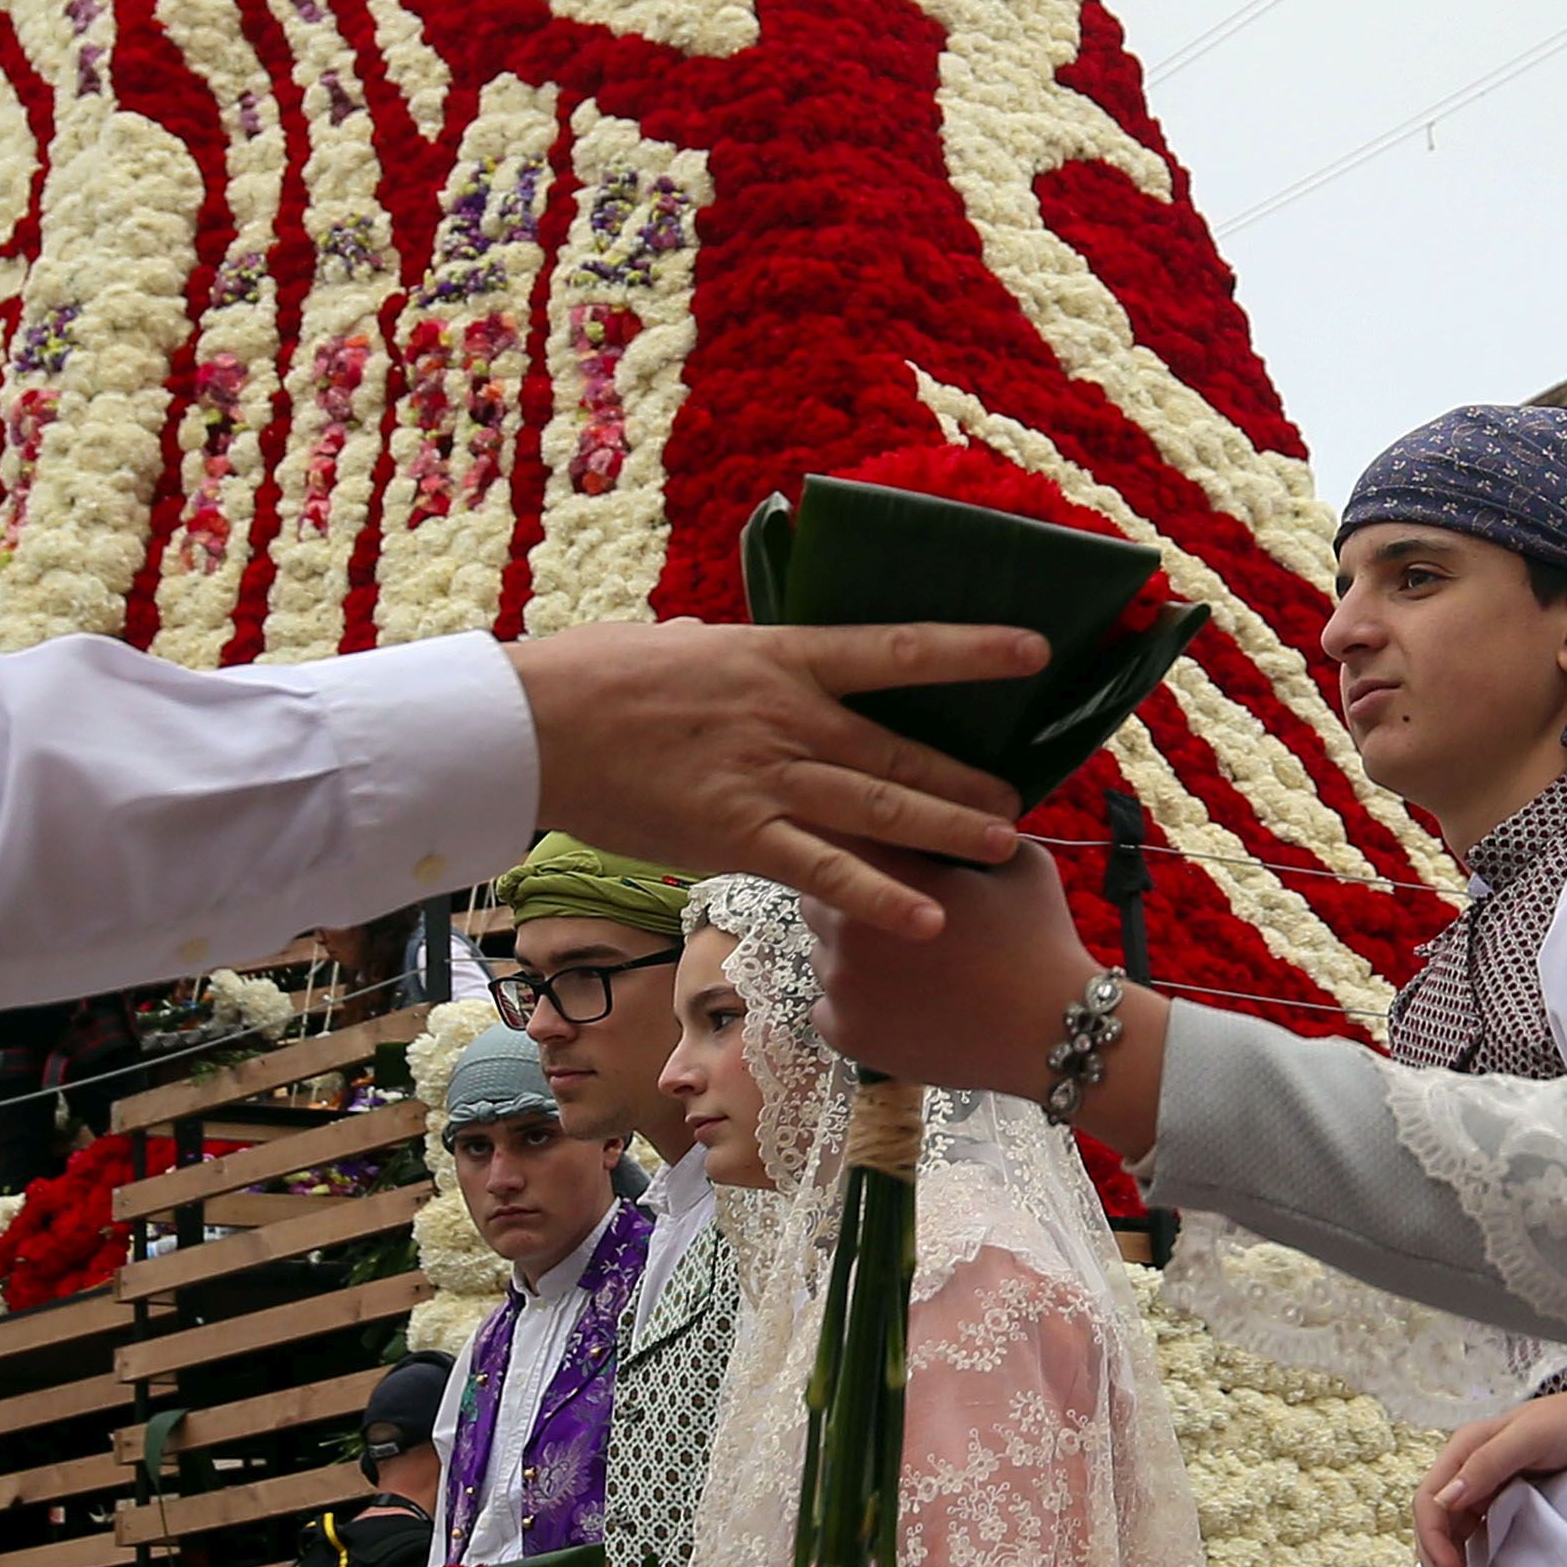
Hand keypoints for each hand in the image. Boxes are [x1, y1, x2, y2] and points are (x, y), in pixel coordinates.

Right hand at [509, 622, 1044, 935]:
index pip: (895, 650)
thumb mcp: (684, 645)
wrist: (534, 726)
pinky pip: (823, 871)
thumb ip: (738, 661)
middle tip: (1022, 796)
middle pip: (900, 748)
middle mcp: (787, 716)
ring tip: (1006, 846)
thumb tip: (758, 656)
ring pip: (880, 807)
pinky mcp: (735, 836)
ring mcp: (765, 778)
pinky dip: (880, 897)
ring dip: (948, 829)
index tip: (1032, 652)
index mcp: (778, 657)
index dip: (970, 650)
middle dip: (966, 774)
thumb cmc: (595, 676)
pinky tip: (928, 920)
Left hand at [811, 825, 1159, 1151]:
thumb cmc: (1039, 940)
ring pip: (823, 957)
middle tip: (893, 918)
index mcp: (884, 873)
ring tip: (905, 969)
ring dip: (851, 957)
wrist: (1051, 1030)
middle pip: (817, 898)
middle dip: (848, 903)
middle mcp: (847, 926)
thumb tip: (945, 817)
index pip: (838, 839)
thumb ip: (967, 832)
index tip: (879, 859)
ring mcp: (840, 985)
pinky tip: (898, 1005)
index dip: (861, 849)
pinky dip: (856, 1007)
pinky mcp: (845, 1033)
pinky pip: (829, 1008)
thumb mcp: (1016, 861)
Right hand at [1413, 1386, 1566, 1566]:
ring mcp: (1484, 1486)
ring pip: (1449, 1530)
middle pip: (1434, 1519)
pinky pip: (1472, 1533)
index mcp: (1465, 1448)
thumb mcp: (1532, 1437)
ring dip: (1447, 1563)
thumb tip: (1446, 1499)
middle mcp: (1468, 1468)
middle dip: (1436, 1558)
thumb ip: (1488, 1463)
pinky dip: (1465, 1557)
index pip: (1430, 1499)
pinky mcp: (1501, 1501)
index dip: (1433, 1540)